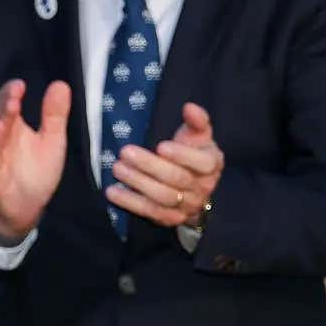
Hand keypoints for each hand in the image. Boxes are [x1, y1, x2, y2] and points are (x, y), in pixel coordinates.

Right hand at [0, 78, 70, 237]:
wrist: (27, 205)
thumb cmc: (38, 170)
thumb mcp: (53, 140)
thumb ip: (54, 115)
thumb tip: (60, 84)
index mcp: (15, 124)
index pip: (8, 101)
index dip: (11, 91)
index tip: (21, 84)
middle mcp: (2, 134)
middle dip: (6, 99)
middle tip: (16, 89)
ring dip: (1, 117)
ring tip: (11, 106)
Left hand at [107, 101, 223, 229]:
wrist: (193, 187)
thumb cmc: (191, 153)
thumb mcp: (196, 136)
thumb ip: (196, 121)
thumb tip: (190, 107)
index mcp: (212, 164)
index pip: (202, 163)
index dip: (183, 156)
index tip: (160, 146)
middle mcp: (203, 187)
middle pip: (177, 179)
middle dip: (149, 165)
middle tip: (125, 152)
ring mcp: (188, 205)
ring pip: (163, 196)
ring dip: (137, 182)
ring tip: (117, 168)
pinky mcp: (171, 218)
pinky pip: (151, 212)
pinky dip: (130, 203)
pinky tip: (112, 191)